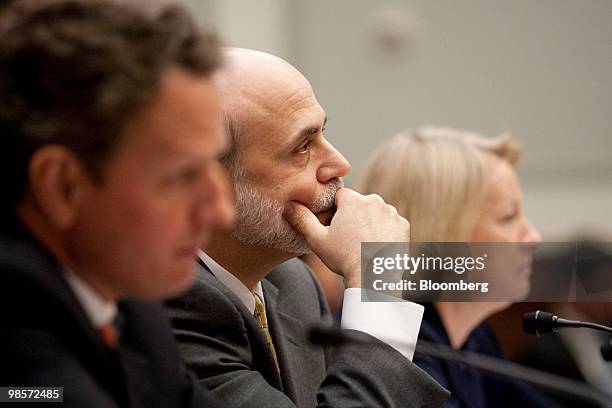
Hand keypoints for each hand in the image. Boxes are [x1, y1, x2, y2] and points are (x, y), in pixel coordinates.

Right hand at [284, 188, 409, 287]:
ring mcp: (391, 212)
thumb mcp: (316, 240)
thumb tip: (289, 205)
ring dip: (370, 223)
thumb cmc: (343, 259)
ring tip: (363, 245)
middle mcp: (373, 200)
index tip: (335, 229)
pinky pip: (391, 223)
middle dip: (354, 217)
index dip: (336, 212)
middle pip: (359, 205)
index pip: (340, 197)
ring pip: (375, 213)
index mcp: (352, 199)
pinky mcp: (403, 225)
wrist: (374, 278)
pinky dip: (385, 232)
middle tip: (349, 240)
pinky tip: (377, 247)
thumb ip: (301, 219)